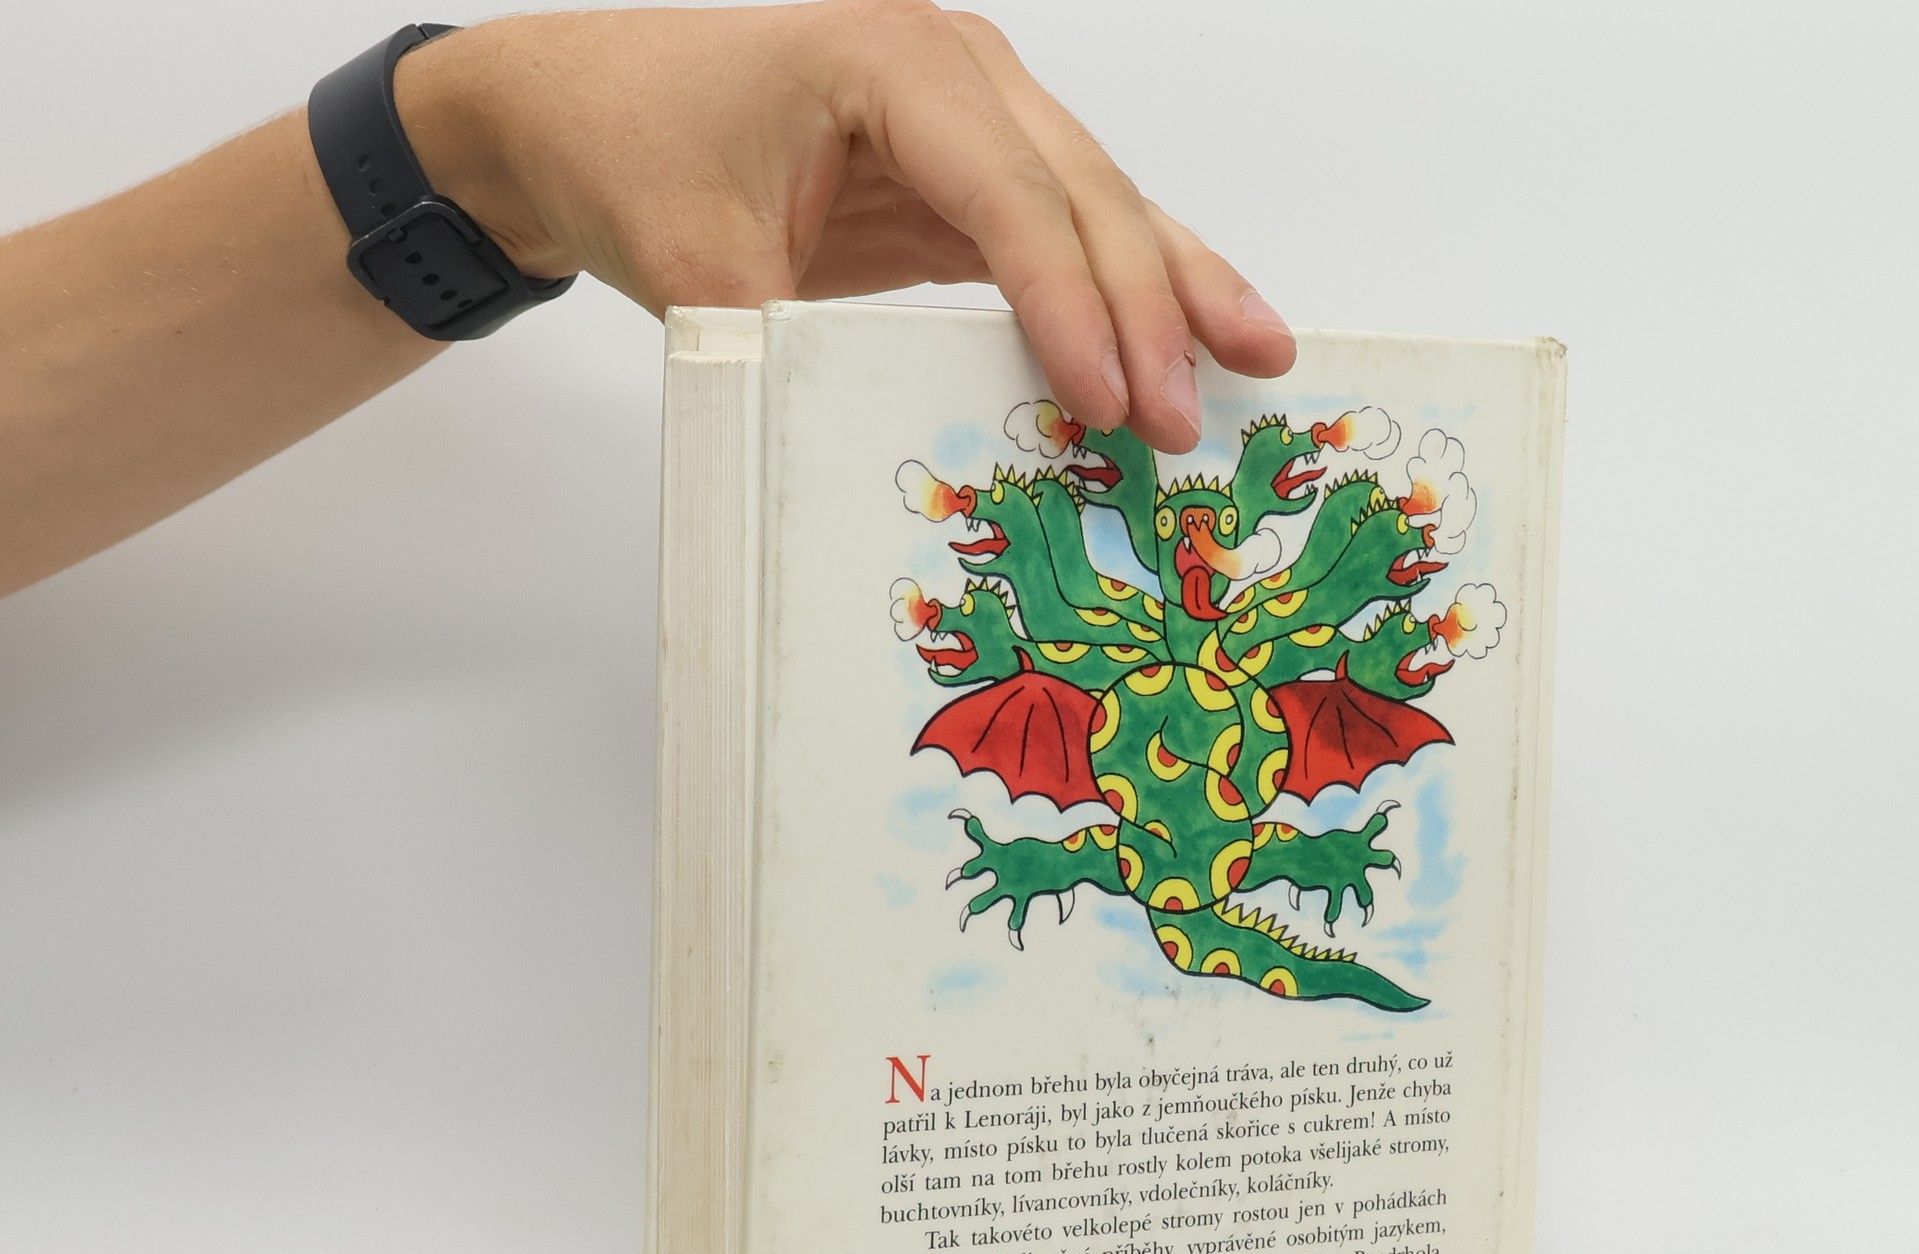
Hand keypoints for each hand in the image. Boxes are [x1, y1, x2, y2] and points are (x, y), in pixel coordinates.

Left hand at [399, 2, 1295, 450]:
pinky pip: (1064, 231)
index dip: (1070, 306)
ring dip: (1176, 287)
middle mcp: (953, 70)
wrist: (576, 117)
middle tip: (1193, 416)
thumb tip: (892, 446)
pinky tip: (1183, 339)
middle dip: (1149, 309)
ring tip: (1262, 356)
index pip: (1012, 197)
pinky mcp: (966, 170)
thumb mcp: (702, 270)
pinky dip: (1125, 289)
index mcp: (892, 61)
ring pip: (1101, 202)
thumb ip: (802, 349)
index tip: (1108, 402)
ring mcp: (971, 113)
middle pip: (1084, 193)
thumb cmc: (630, 155)